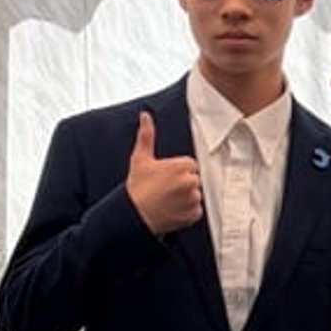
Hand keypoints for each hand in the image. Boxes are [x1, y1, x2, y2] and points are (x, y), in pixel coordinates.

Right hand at [126, 110, 202, 234]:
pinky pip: (196, 210)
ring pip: (195, 195)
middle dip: (183, 183)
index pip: (190, 165)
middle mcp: (191, 182)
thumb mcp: (140, 159)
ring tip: (168, 200)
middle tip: (165, 190)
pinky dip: (187, 211)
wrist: (134, 214)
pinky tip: (173, 209)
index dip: (178, 171)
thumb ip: (146, 135)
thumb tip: (145, 116)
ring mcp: (193, 199)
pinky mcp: (194, 214)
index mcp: (182, 166)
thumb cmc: (137, 187)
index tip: (166, 178)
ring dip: (185, 197)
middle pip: (194, 179)